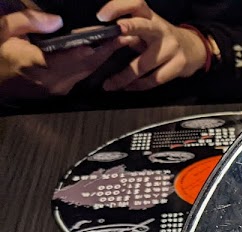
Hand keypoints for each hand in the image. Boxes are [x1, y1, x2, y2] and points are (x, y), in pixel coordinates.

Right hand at [0, 11, 121, 96]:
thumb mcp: (1, 29)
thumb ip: (28, 21)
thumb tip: (56, 20)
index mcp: (38, 66)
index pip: (76, 56)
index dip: (96, 45)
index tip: (112, 35)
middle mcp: (51, 82)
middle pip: (87, 66)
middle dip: (106, 51)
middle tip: (122, 36)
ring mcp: (55, 89)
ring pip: (85, 73)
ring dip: (101, 58)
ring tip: (115, 43)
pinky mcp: (55, 92)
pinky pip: (78, 77)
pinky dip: (89, 65)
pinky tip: (97, 53)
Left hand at [97, 0, 207, 90]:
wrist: (195, 48)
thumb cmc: (164, 39)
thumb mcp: (149, 29)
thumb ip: (130, 33)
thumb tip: (107, 40)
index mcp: (150, 17)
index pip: (135, 4)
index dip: (118, 7)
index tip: (102, 16)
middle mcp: (161, 29)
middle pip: (144, 26)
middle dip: (130, 27)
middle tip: (117, 29)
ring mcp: (171, 48)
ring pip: (144, 64)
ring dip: (124, 76)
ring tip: (110, 84)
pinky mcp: (179, 65)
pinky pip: (155, 79)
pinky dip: (139, 85)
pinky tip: (129, 87)